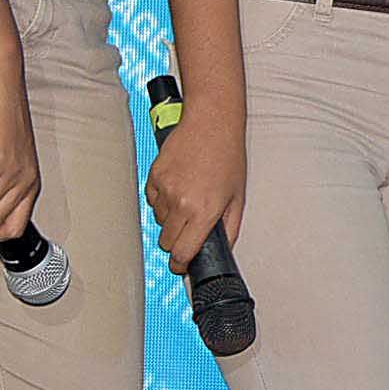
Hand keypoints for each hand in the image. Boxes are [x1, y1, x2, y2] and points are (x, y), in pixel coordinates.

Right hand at [143, 101, 246, 272]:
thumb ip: (229, 229)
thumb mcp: (237, 198)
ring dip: (170, 218)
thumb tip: (221, 250)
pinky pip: (151, 201)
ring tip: (188, 198)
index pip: (182, 253)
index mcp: (204, 212)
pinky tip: (178, 186)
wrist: (211, 124)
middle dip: (177, 241)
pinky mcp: (153, 177)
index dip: (181, 264)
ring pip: (159, 221)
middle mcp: (181, 203)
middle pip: (167, 242)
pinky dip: (161, 200)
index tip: (182, 265)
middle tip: (190, 227)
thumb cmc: (228, 158)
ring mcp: (164, 190)